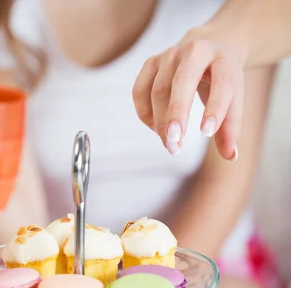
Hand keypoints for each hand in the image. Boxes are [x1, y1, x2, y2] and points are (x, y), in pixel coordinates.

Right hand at [132, 28, 246, 160]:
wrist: (210, 44)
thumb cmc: (222, 77)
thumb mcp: (235, 97)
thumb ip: (231, 127)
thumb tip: (230, 156)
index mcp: (223, 58)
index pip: (222, 83)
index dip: (215, 108)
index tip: (207, 132)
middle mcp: (195, 51)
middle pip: (182, 82)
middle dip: (176, 113)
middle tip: (174, 141)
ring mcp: (169, 55)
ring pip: (158, 91)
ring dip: (160, 122)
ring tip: (170, 144)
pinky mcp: (151, 62)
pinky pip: (140, 92)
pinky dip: (146, 114)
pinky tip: (156, 129)